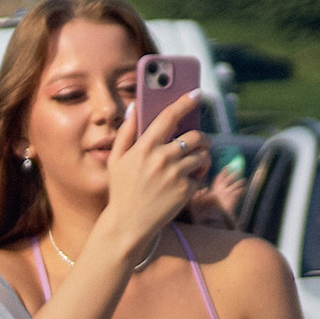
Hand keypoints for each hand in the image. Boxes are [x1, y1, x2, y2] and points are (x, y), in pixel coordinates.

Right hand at [96, 92, 209, 268]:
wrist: (127, 225)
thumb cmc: (122, 190)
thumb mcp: (116, 160)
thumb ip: (126, 132)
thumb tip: (134, 108)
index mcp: (145, 147)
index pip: (169, 116)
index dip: (185, 102)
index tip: (197, 93)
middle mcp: (162, 158)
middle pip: (195, 136)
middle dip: (201, 137)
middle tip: (199, 141)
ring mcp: (176, 174)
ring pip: (202, 155)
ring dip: (202, 156)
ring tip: (195, 162)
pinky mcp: (185, 190)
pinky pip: (200, 175)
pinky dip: (197, 177)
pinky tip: (186, 182)